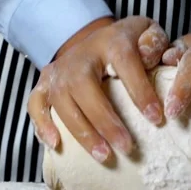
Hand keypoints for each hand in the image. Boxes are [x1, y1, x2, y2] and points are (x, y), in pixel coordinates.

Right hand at [28, 16, 168, 162]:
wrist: (92, 42)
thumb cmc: (124, 45)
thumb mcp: (144, 34)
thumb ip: (155, 42)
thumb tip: (152, 61)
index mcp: (108, 42)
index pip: (124, 63)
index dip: (139, 91)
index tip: (156, 118)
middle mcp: (78, 57)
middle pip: (84, 87)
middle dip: (105, 121)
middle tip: (126, 148)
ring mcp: (57, 72)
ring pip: (61, 102)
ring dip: (82, 132)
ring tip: (103, 156)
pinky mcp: (43, 85)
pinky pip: (35, 105)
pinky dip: (42, 125)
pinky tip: (55, 144)